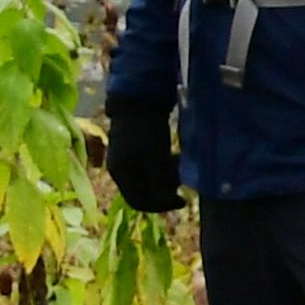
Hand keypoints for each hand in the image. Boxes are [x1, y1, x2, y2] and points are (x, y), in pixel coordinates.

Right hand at [102, 98, 181, 213]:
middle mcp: (121, 170)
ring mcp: (127, 159)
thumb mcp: (155, 156)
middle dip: (165, 190)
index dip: (161, 205)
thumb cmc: (146, 129)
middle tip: (183, 183)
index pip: (139, 202)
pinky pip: (150, 167)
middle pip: (144, 191)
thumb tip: (167, 199)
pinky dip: (164, 167)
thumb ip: (159, 180)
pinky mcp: (135, 149)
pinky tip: (177, 159)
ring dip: (166, 178)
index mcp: (121, 174)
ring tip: (181, 168)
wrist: (139, 99)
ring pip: (149, 179)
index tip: (182, 201)